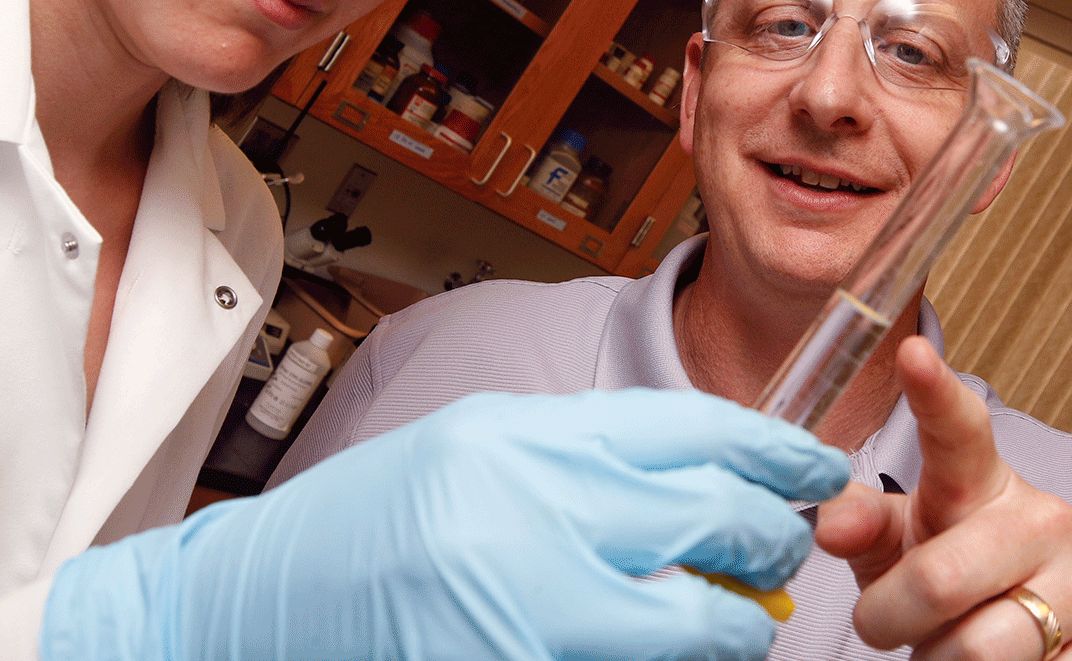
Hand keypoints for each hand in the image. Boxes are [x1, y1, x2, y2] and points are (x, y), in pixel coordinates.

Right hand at [41, 389, 851, 660]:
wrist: (251, 607)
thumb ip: (593, 462)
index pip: (691, 432)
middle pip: (713, 526)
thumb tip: (716, 482)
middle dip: (770, 544)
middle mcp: (528, 520)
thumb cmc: (369, 526)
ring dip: (733, 631)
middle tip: (782, 553)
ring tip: (730, 621)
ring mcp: (525, 615)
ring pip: (697, 629)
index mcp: (521, 442)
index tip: (819, 469)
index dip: (774, 452)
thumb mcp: (482, 450)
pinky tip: (665, 648)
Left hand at [816, 337, 1071, 660]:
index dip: (934, 392)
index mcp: (982, 483)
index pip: (959, 430)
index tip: (911, 354)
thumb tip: (830, 524)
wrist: (1031, 639)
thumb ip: (862, 525)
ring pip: (982, 650)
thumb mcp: (901, 545)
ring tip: (953, 646)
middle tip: (891, 626)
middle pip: (939, 581)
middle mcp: (1047, 519)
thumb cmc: (954, 579)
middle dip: (894, 622)